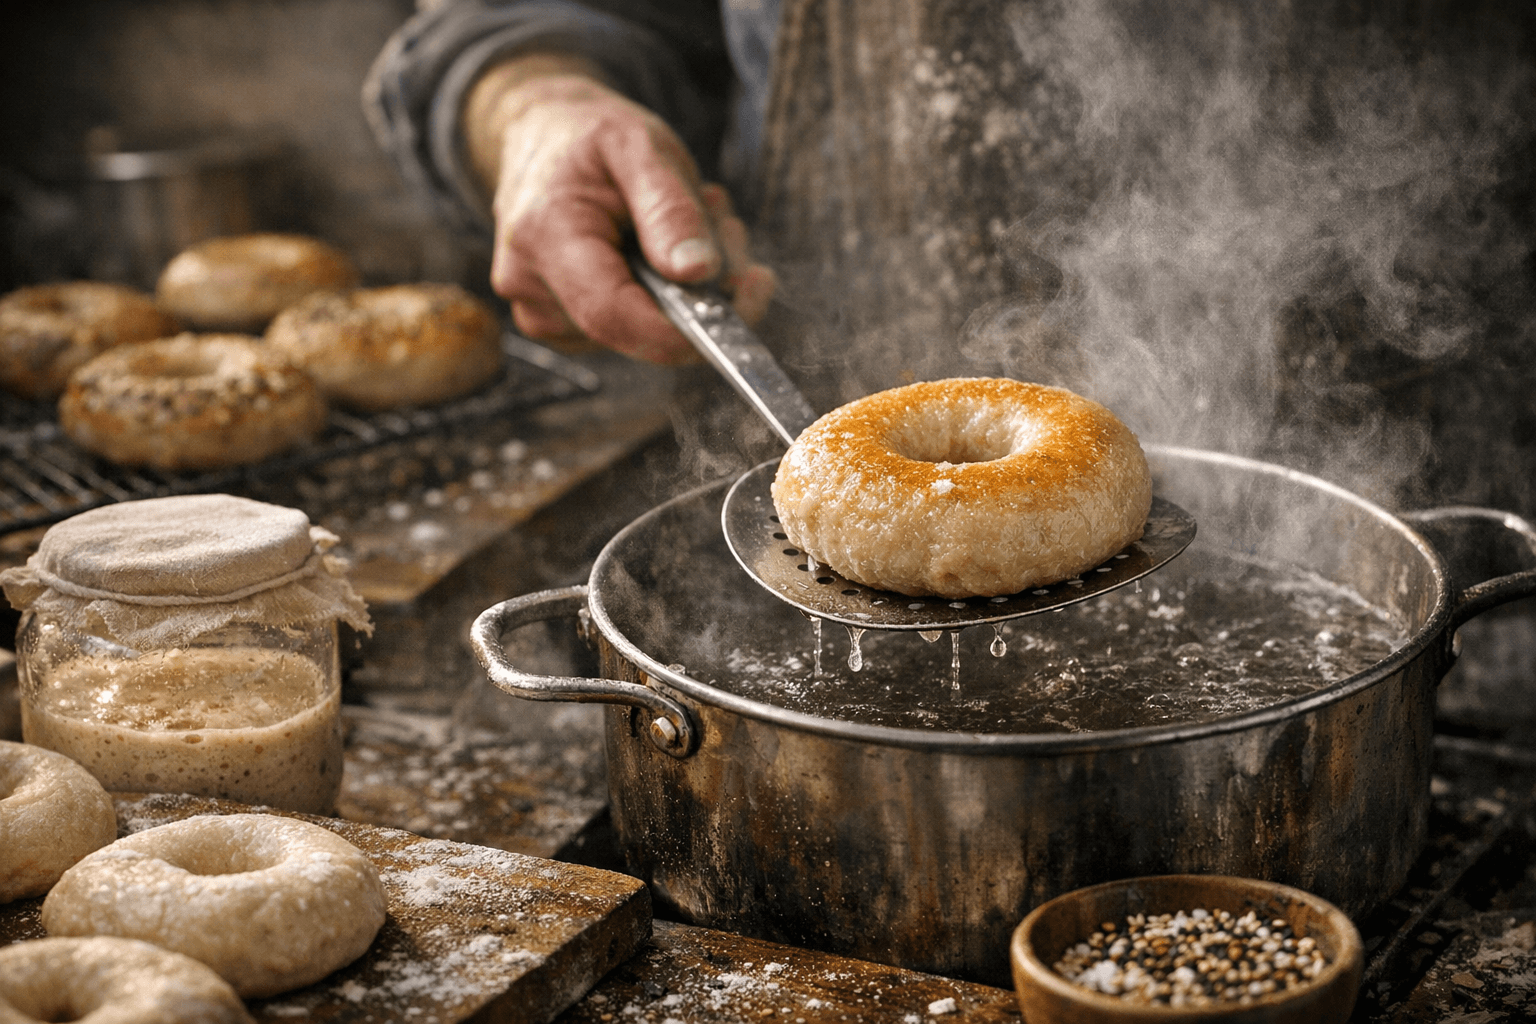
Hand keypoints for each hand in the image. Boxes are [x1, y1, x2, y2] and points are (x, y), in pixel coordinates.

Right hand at [466, 58, 775, 362]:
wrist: (540, 135)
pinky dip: (661, 296)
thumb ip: (670, 209)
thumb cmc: (587, 136)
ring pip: (642, 331)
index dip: (687, 327)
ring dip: (686, 288)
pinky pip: (630, 329)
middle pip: (639, 329)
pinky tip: (656, 250)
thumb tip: (699, 272)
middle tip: (724, 226)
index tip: (749, 294)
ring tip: (683, 223)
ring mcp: (538, 310)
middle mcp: (528, 284)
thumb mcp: (639, 145)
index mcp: (545, 235)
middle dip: (701, 291)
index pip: (616, 316)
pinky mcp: (557, 324)